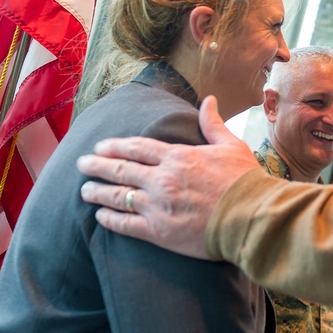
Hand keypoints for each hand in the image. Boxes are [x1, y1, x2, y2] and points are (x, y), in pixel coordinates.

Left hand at [76, 96, 258, 258]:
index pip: (136, 148)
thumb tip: (208, 100)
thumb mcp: (231, 146)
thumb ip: (213, 124)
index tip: (100, 146)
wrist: (251, 218)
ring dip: (96, 192)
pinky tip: (100, 215)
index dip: (114, 146)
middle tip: (81, 164)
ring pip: (116, 196)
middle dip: (96, 165)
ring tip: (84, 190)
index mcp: (178, 156)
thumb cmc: (245, 181)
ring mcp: (158, 206)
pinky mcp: (159, 231)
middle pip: (119, 169)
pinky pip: (125, 224)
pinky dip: (109, 218)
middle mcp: (162, 179)